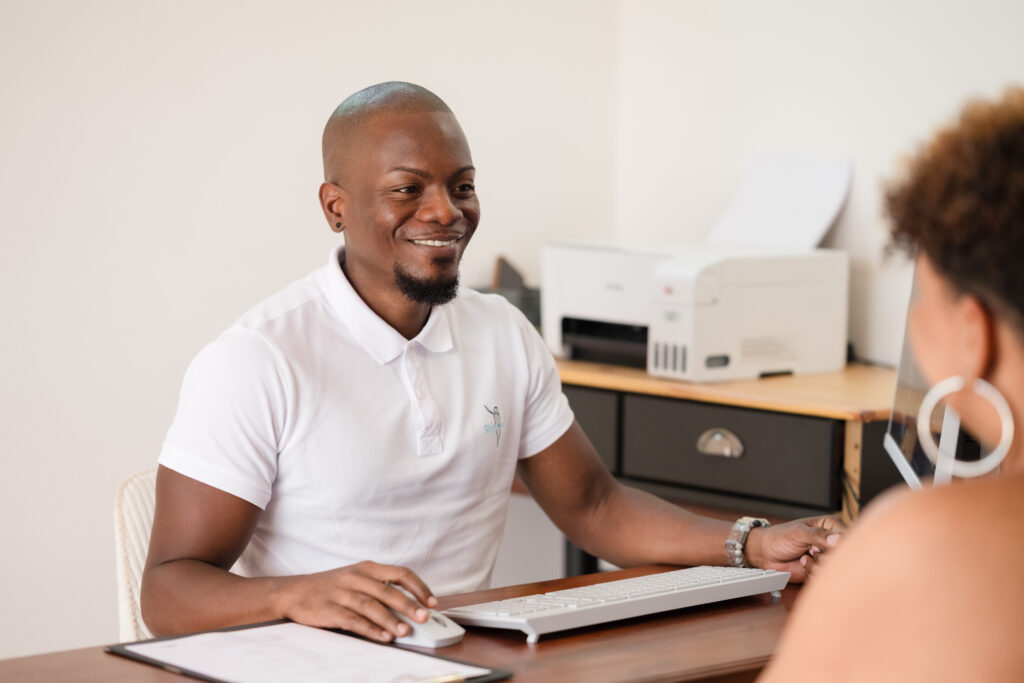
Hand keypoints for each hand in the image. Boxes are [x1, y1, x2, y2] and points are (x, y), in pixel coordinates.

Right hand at [274, 561, 436, 641]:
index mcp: (367, 567)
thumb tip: (412, 606)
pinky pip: (353, 620)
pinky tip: (383, 637)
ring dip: (390, 620)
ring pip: (371, 606)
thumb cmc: (332, 587)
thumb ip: (381, 587)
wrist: (294, 592)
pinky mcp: (329, 609)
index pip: (400, 573)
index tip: (432, 602)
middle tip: (424, 617)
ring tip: (405, 631)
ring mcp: (341, 593)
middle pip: (387, 591)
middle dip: (409, 605)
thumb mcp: (357, 578)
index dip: (419, 587)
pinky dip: (370, 629)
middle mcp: (356, 577)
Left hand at [744, 516, 844, 582]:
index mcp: (830, 526)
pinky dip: (813, 572)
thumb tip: (837, 539)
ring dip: (817, 565)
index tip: (821, 546)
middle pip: (844, 555)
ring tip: (805, 556)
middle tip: (812, 550)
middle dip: (825, 556)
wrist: (766, 553)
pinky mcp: (821, 570)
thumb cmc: (779, 537)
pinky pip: (825, 576)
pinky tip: (804, 563)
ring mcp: (827, 556)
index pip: (847, 537)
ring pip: (835, 568)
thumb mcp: (798, 532)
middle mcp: (832, 542)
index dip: (838, 545)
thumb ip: (818, 535)